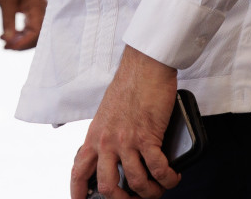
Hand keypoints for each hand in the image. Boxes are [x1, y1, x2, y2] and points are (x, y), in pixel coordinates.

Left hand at [0, 0, 47, 49]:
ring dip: (19, 40)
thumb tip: (9, 41)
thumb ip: (8, 21)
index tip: (9, 47)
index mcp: (38, 5)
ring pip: (33, 33)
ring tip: (3, 41)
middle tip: (3, 46)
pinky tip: (7, 35)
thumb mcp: (5, 0)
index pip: (36, 32)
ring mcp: (39, 12)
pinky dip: (19, 34)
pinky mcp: (33, 12)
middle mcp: (42, 10)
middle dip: (21, 44)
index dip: (23, 43)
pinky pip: (30, 28)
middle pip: (36, 35)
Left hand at [71, 46, 181, 197]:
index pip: (79, 172)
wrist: (145, 65)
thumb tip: (116, 155)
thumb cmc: (130, 83)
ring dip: (150, 191)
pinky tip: (172, 176)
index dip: (78, 193)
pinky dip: (167, 178)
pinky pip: (157, 169)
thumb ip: (107, 134)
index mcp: (94, 136)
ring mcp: (126, 140)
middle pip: (106, 187)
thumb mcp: (107, 112)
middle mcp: (107, 141)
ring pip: (135, 183)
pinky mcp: (147, 136)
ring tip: (160, 188)